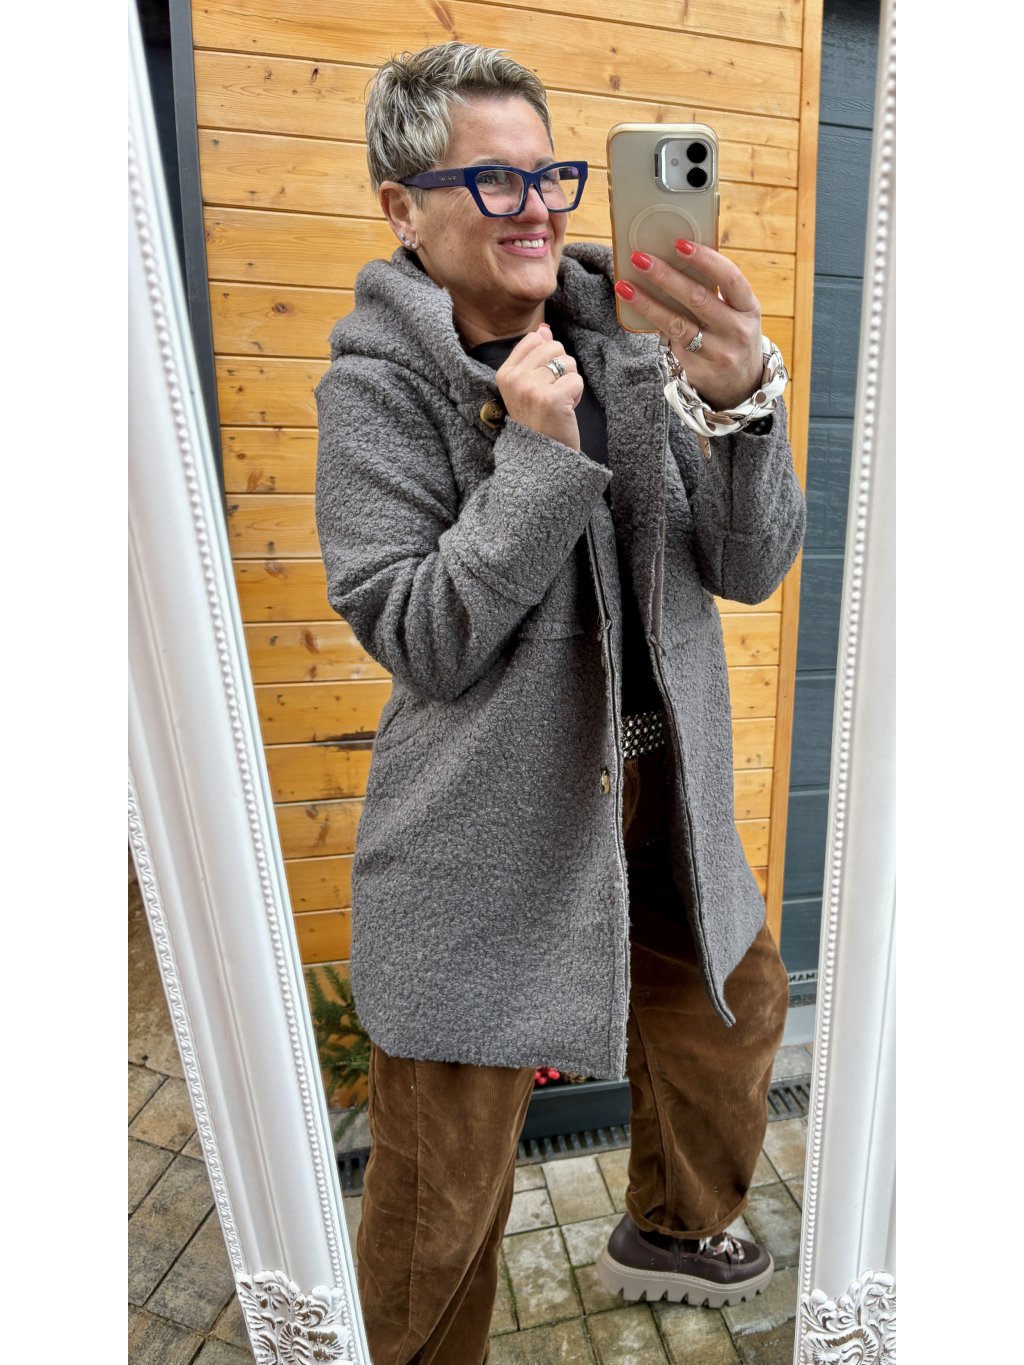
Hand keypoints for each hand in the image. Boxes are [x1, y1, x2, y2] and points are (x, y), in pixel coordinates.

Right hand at [495, 324, 583, 449]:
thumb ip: (534, 356)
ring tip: (558, 404)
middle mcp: (515, 379)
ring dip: (569, 383)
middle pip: (554, 347)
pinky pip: (576, 380)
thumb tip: (544, 330)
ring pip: (567, 363)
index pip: (534, 340)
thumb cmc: (537, 421)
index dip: (546, 358)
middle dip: (560, 369)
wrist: (540, 459)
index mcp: (504, 373)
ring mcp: (532, 389)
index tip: (541, 383)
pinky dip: (577, 395)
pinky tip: (565, 411)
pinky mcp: (552, 399)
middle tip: (551, 396)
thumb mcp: (528, 386)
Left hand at [615, 241, 762, 410]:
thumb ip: (715, 292)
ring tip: (625, 287)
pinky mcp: (699, 370)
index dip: (705, 259)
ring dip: (648, 304)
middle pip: (697, 299)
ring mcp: (718, 353)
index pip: (730, 277)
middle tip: (640, 258)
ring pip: (677, 325)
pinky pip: (671, 343)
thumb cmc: (733, 336)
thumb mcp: (737, 314)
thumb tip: (673, 261)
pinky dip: (654, 325)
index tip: (679, 243)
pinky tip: (636, 310)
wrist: (742, 386)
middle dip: (665, 276)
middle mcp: (736, 330)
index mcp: (749, 308)